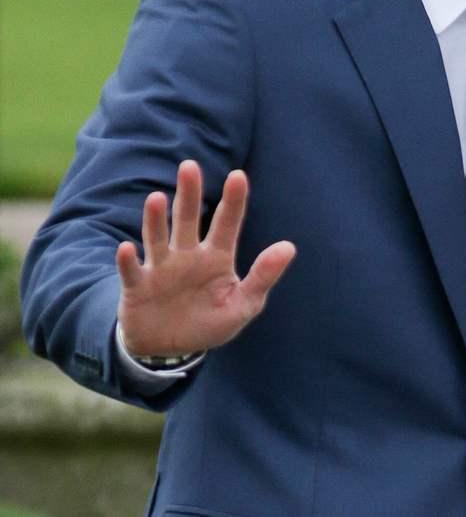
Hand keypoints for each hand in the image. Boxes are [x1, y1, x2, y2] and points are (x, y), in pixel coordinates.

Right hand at [116, 160, 295, 356]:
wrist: (171, 349)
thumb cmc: (210, 321)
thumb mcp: (243, 304)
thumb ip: (263, 276)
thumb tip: (289, 246)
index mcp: (217, 257)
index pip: (227, 224)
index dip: (233, 201)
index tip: (238, 175)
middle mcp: (187, 256)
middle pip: (187, 220)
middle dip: (189, 194)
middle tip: (189, 166)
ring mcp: (161, 269)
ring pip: (158, 238)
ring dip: (156, 220)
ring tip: (156, 198)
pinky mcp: (138, 287)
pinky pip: (132, 272)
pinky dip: (128, 261)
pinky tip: (126, 249)